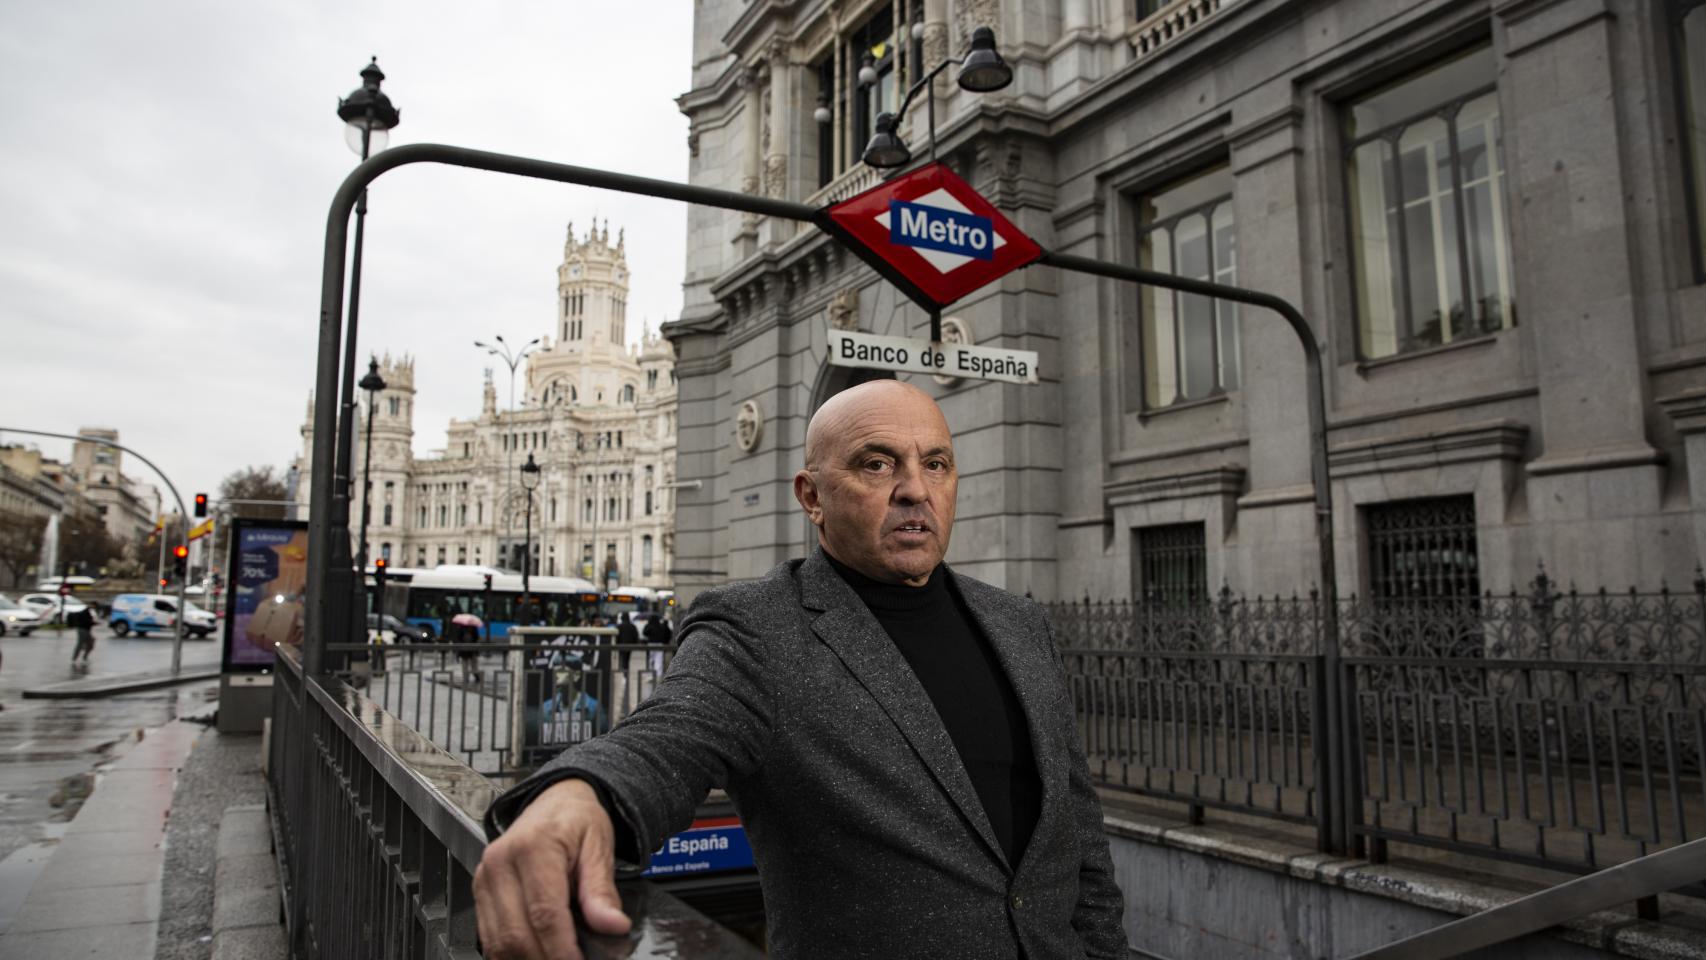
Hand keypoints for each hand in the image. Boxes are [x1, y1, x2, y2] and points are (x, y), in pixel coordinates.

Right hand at [475, 778, 632, 958]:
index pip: (544, 913)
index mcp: (533, 847)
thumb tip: (613, 925)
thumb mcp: (599, 845)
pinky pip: (490, 937)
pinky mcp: (480, 892)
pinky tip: (536, 954)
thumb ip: (602, 889)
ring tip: (556, 959)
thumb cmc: (576, 820)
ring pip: (498, 942)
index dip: (562, 948)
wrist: (555, 801)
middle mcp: (501, 863)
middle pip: (516, 933)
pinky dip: (511, 955)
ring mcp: (485, 879)